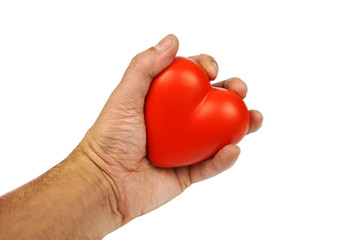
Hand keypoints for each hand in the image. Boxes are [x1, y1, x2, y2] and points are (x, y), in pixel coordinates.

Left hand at [79, 34, 262, 225]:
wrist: (105, 183)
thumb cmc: (110, 138)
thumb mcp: (124, 96)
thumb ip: (144, 67)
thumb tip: (172, 40)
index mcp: (163, 101)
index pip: (191, 78)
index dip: (205, 68)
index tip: (210, 69)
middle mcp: (176, 122)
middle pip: (211, 103)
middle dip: (231, 93)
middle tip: (240, 89)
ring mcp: (184, 148)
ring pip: (218, 134)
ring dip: (240, 125)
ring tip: (254, 118)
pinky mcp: (186, 174)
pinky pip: (209, 166)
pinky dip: (223, 160)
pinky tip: (233, 150)